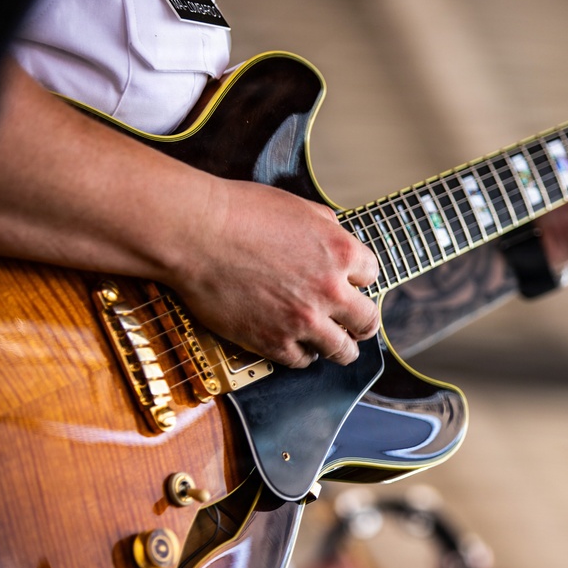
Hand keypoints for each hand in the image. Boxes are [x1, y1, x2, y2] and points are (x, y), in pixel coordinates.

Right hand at [171, 180, 380, 368]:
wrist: (195, 233)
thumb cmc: (239, 212)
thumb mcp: (298, 206)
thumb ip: (326, 226)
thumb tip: (337, 238)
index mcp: (340, 252)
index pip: (372, 276)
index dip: (359, 279)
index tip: (350, 284)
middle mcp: (329, 290)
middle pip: (367, 321)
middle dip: (362, 322)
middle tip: (355, 324)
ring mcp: (303, 320)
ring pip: (342, 351)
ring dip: (340, 347)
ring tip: (334, 344)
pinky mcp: (273, 342)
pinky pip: (302, 361)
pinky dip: (302, 354)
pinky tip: (297, 345)